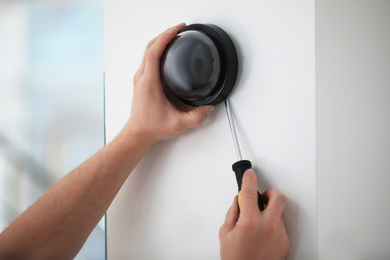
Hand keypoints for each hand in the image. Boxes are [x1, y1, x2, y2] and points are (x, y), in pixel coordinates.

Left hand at [123, 23, 213, 144]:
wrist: (138, 133)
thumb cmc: (151, 127)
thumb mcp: (178, 124)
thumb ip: (196, 117)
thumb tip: (208, 108)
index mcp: (149, 82)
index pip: (154, 52)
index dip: (165, 37)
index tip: (177, 30)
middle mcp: (142, 77)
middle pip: (150, 46)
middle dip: (165, 34)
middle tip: (179, 28)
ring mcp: (140, 78)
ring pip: (147, 51)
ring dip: (160, 40)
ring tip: (173, 35)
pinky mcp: (142, 81)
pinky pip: (147, 58)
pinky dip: (157, 49)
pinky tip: (166, 50)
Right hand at [219, 169, 289, 259]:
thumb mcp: (225, 234)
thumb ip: (232, 214)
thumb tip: (238, 202)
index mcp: (250, 222)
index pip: (250, 192)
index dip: (249, 179)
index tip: (249, 174)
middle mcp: (268, 226)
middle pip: (277, 198)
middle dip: (269, 193)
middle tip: (261, 197)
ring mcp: (279, 234)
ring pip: (278, 213)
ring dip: (269, 212)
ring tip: (257, 224)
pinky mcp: (285, 242)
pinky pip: (280, 226)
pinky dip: (272, 225)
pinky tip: (262, 234)